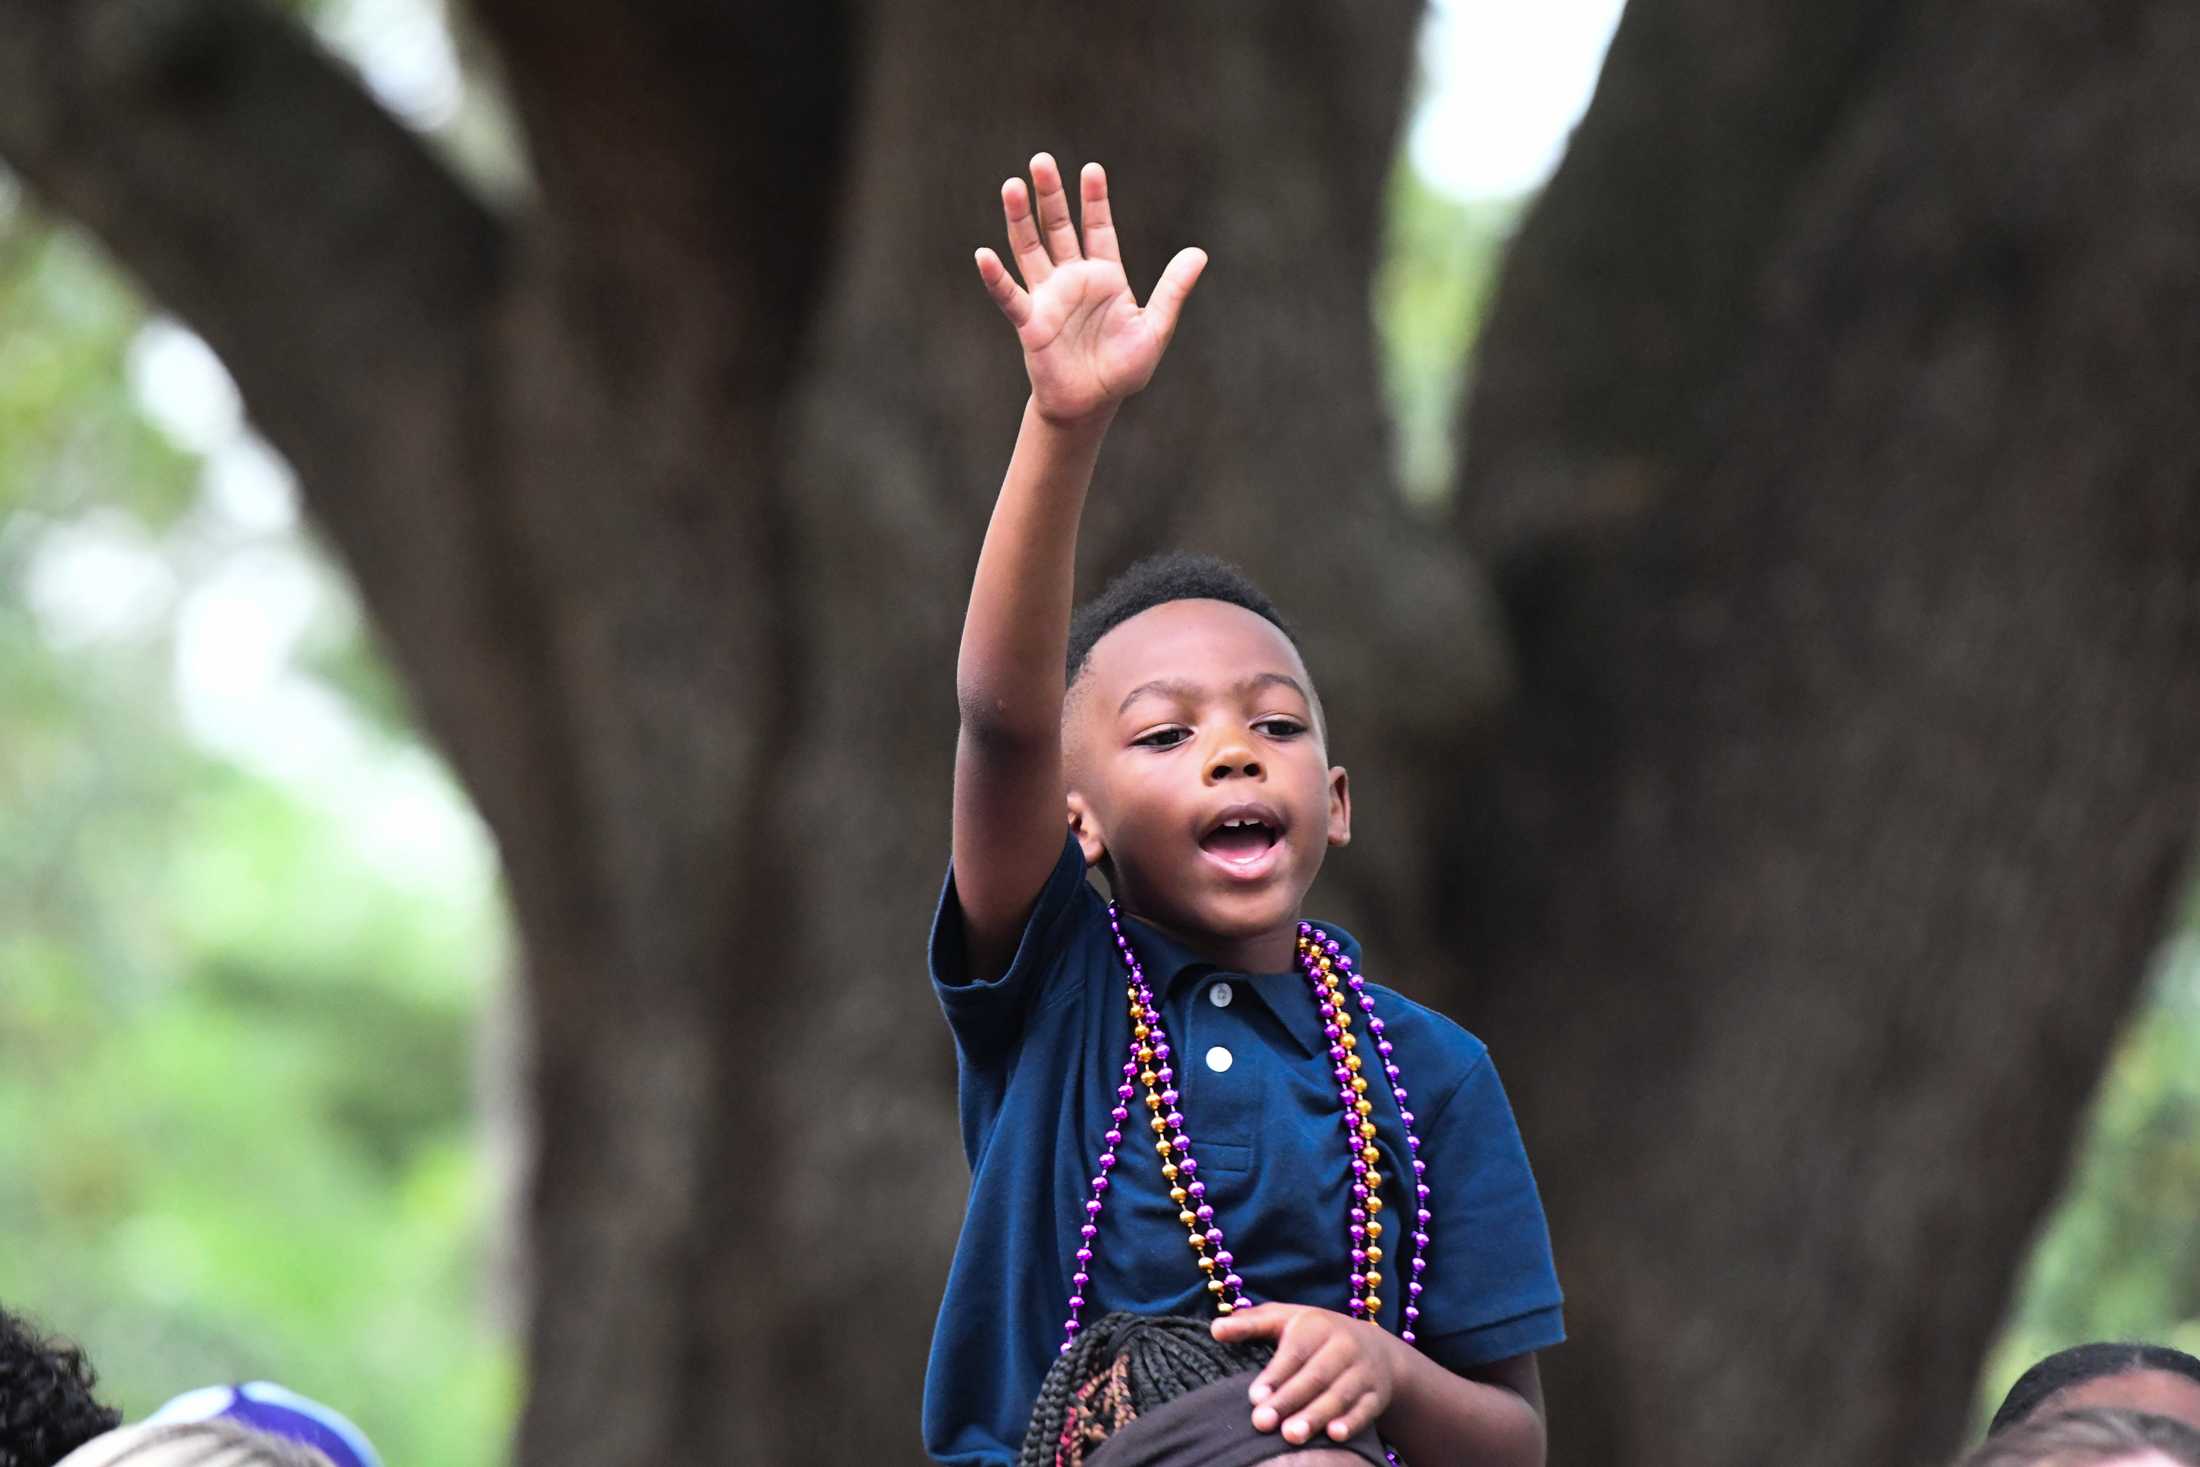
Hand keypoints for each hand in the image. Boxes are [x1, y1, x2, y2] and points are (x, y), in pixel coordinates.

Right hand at [974, 152, 1206, 425]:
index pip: (1098, 228)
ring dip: (1019, 220)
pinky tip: (984, 254)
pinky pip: (1010, 296)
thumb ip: (1173, 290)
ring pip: (1030, 250)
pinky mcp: (1030, 322)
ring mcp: (1049, 297)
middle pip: (1057, 228)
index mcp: (1105, 276)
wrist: (1092, 405)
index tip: (1092, 168)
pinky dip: (996, 277)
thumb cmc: (1123, 369)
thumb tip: (1200, 253)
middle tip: (1041, 160)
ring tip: (1012, 186)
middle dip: (1050, 195)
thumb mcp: (1155, 328)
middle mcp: (1073, 279)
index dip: (1094, 200)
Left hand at [1212, 1302, 1403, 1445]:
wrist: (1377, 1349)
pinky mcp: (1377, 1394)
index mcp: (1318, 1325)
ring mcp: (1364, 1370)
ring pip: (1339, 1394)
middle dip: (1289, 1401)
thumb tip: (1215, 1329)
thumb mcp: (1286, 1320)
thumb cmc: (1315, 1335)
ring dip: (1316, 1416)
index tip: (1254, 1398)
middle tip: (1262, 1424)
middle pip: (1316, 1376)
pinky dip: (1352, 1422)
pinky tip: (1334, 1436)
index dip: (1275, 1374)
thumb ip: (1251, 1323)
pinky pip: (1365, 1409)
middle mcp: (1344, 1345)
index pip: (1296, 1351)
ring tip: (1291, 1436)